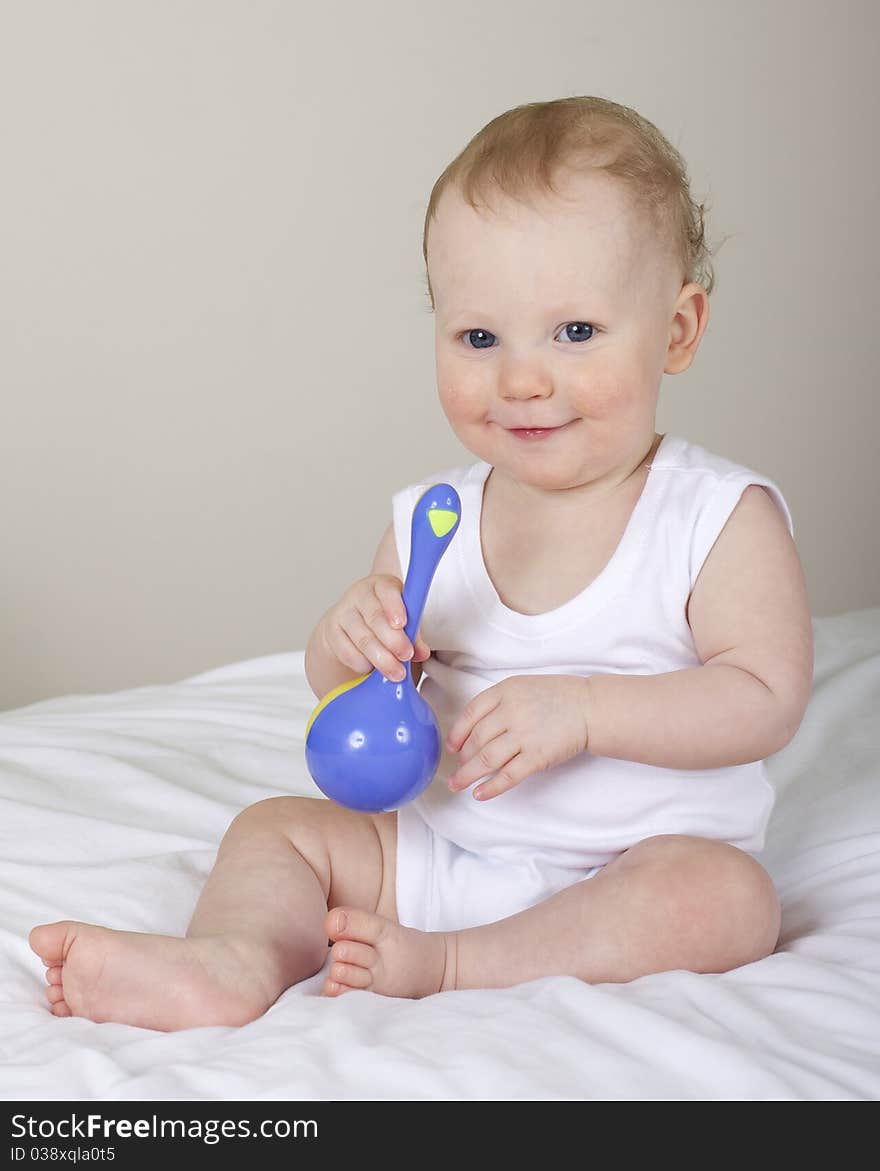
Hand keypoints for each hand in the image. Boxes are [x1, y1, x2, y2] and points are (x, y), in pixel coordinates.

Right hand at [322, 574, 430, 682]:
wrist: (350, 624)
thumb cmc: (384, 619)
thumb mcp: (403, 619)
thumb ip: (414, 635)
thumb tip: (422, 653)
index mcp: (381, 585)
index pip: (387, 591)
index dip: (395, 607)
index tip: (402, 624)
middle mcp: (360, 595)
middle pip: (375, 618)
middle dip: (393, 640)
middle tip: (407, 656)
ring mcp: (343, 613)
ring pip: (362, 638)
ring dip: (381, 658)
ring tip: (396, 672)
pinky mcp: (332, 632)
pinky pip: (346, 651)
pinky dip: (361, 663)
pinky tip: (371, 668)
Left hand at [445, 675, 590, 800]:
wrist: (590, 707)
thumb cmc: (557, 696)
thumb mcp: (522, 686)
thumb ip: (499, 702)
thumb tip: (473, 730)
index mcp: (505, 691)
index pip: (470, 714)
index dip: (457, 733)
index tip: (452, 746)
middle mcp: (511, 712)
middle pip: (476, 740)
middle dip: (463, 758)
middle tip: (458, 768)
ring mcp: (524, 735)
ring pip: (486, 759)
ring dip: (467, 775)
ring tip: (457, 785)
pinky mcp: (538, 757)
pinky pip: (508, 775)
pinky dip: (491, 787)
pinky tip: (479, 794)